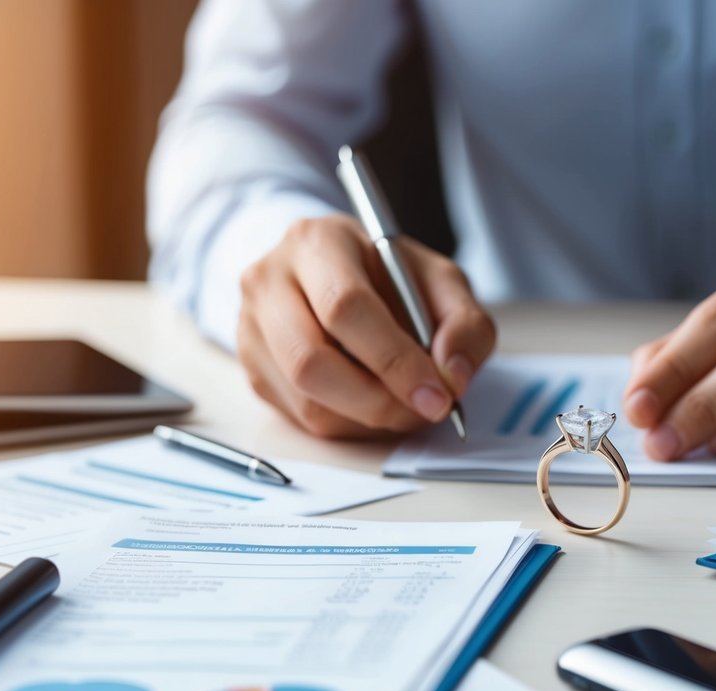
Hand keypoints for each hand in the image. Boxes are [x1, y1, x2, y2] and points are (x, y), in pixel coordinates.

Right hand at [236, 215, 495, 437]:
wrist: (337, 273)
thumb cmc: (389, 277)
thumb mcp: (441, 282)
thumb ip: (464, 323)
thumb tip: (453, 376)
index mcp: (317, 242)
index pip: (345, 307)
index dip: (394, 360)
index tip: (436, 394)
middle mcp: (270, 281)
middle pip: (311, 361)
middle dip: (378, 400)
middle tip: (424, 410)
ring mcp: (252, 328)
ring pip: (305, 398)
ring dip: (367, 418)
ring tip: (406, 406)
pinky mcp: (253, 369)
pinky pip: (301, 417)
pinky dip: (350, 423)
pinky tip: (375, 403)